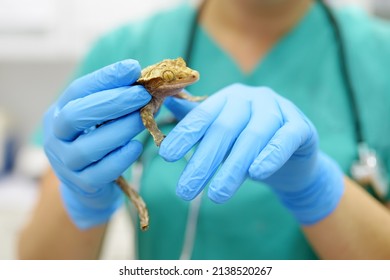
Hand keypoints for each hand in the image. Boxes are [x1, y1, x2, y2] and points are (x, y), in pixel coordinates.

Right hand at [43, 60, 150, 228]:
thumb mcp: (101, 118)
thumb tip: (145, 80)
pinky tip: (137, 146)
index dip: (105, 78)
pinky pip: (102, 172)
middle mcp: (56, 138)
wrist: (88, 184)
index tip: (132, 68)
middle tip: (142, 94)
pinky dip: (121, 157)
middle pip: (76, 116)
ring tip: (143, 118)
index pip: (78, 91)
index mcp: (58, 113)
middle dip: (112, 102)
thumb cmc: (98, 141)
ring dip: (120, 129)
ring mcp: (66, 164)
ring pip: (88, 147)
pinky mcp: (82, 185)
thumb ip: (116, 100)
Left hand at [160, 84, 343, 224]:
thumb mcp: (221, 132)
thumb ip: (196, 119)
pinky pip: (285, 139)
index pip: (203, 115)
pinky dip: (270, 156)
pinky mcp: (301, 127)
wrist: (292, 157)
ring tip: (216, 196)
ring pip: (253, 136)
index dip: (185, 135)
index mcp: (229, 98)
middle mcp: (252, 98)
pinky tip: (256, 174)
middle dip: (203, 161)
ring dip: (233, 167)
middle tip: (185, 191)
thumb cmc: (249, 144)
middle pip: (224, 129)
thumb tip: (167, 102)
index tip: (167, 157)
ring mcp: (278, 109)